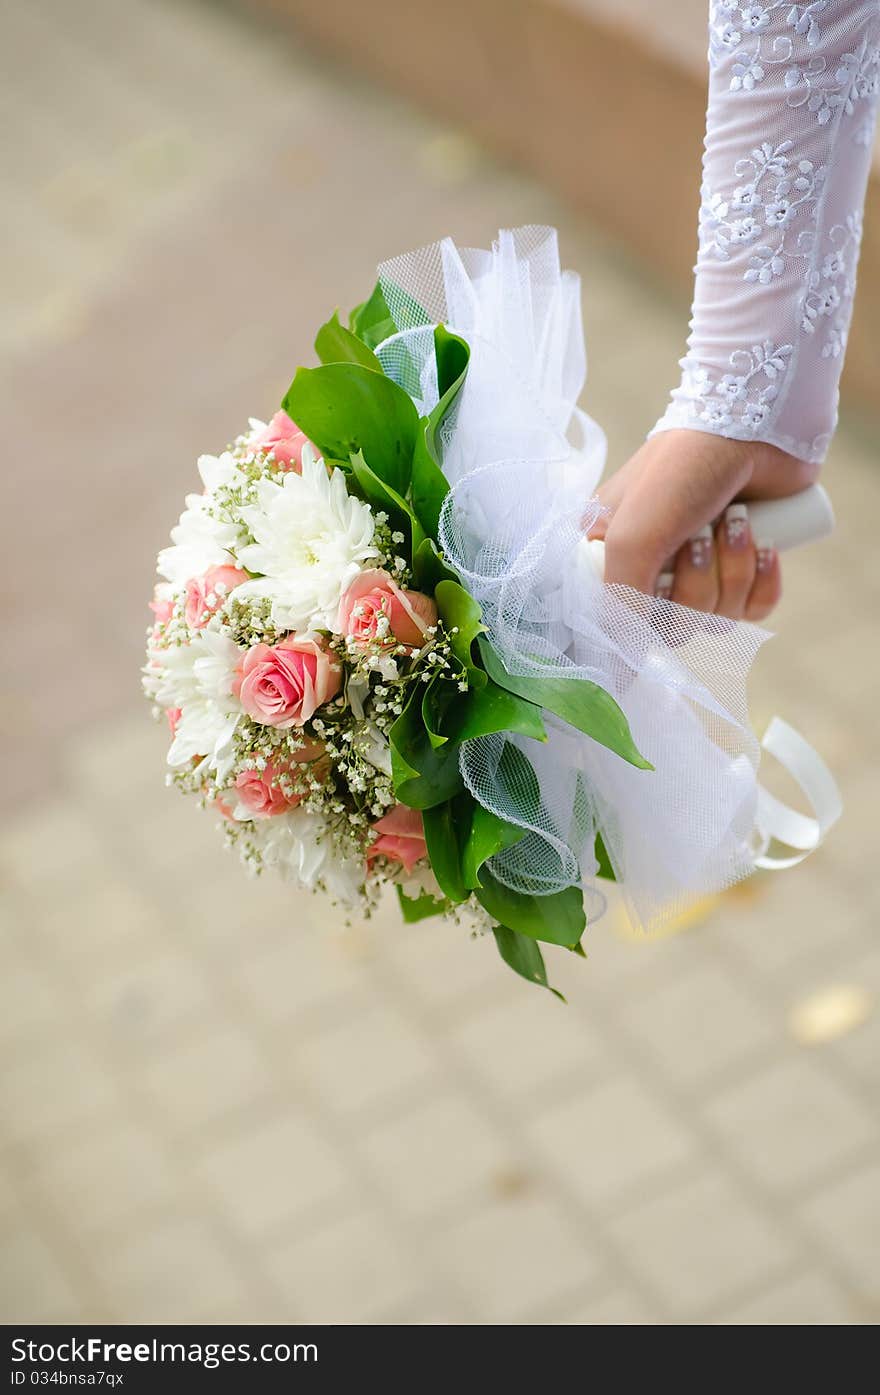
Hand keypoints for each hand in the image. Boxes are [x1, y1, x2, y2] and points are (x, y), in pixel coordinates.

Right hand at [590, 429, 819, 620]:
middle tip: (701, 535)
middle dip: (698, 585)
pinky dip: (764, 582)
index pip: (617, 622)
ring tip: (736, 522)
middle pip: (673, 626)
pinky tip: (766, 546)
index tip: (659, 587)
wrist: (754, 423)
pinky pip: (755, 611)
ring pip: (717, 619)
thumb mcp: (634, 535)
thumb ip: (619, 601)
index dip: (643, 616)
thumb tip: (623, 666)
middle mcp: (651, 566)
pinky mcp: (743, 566)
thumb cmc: (681, 469)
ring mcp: (700, 568)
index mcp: (610, 556)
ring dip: (734, 572)